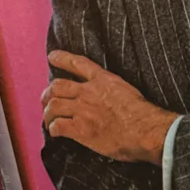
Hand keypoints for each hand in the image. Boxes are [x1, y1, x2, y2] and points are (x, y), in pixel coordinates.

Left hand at [42, 50, 177, 164]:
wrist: (144, 130)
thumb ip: (116, 93)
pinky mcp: (80, 129)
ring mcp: (82, 110)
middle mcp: (88, 92)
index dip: (62, 58)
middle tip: (45, 100)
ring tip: (47, 120)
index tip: (52, 57)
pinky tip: (54, 133)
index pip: (77, 64)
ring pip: (54, 106)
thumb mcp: (128, 92)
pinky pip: (58, 126)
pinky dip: (53, 129)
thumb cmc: (143, 115)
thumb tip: (115, 104)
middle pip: (58, 86)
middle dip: (48, 93)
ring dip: (47, 113)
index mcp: (103, 80)